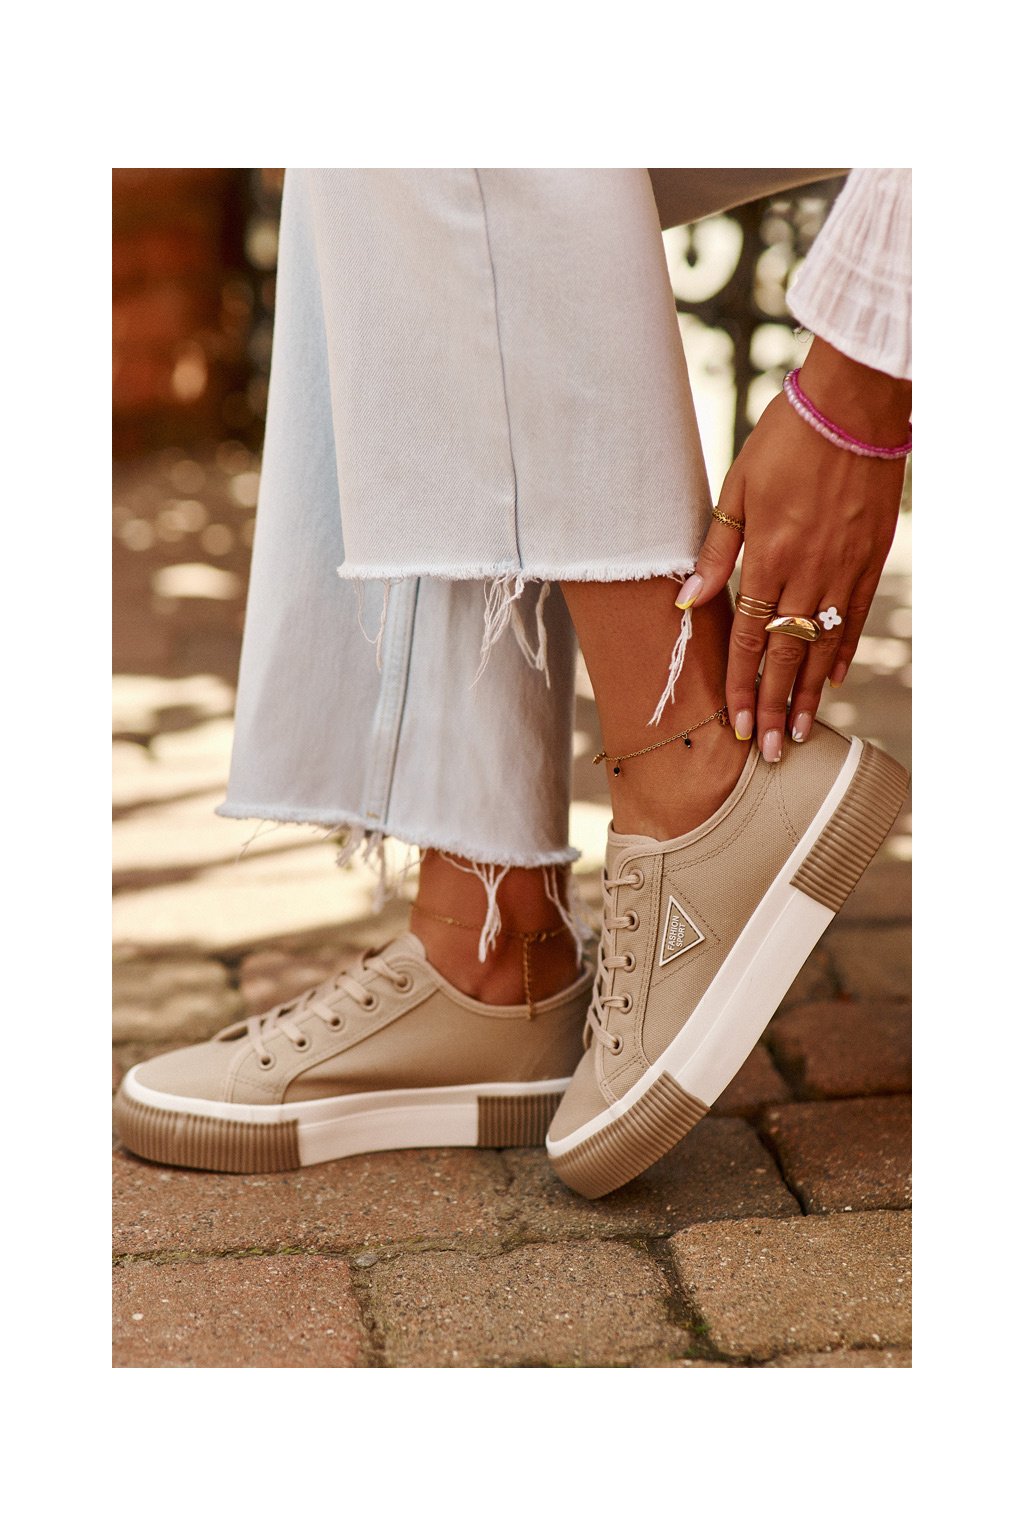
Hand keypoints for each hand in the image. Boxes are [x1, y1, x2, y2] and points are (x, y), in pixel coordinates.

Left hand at [676, 339, 910, 759]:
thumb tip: (686, 601)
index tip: (739, 728)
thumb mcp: (736, 491)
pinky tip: (835, 679)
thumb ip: (713, 551)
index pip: (751, 640)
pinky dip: (843, 651)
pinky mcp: (870, 558)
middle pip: (789, 656)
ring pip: (825, 645)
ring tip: (802, 731)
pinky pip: (854, 616)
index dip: (743, 687)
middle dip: (777, 708)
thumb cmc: (783, 442)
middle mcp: (808, 573)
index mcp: (768, 559)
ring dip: (811, 692)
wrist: (852, 409)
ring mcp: (844, 568)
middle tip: (773, 753)